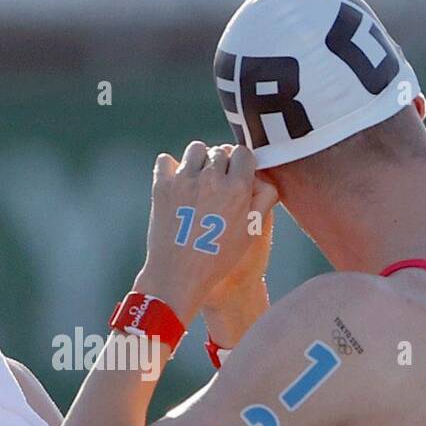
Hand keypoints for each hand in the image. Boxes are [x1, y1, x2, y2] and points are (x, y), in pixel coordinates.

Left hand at [135, 142, 278, 324]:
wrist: (178, 276)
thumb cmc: (218, 257)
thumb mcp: (252, 232)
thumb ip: (264, 198)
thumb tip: (262, 176)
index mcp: (237, 188)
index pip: (244, 152)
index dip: (242, 163)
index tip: (237, 176)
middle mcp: (211, 179)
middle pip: (220, 151)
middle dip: (221, 164)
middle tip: (217, 185)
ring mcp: (184, 181)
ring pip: (196, 149)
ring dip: (199, 160)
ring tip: (198, 180)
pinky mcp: (161, 186)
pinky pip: (165, 160)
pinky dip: (171, 167)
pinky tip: (177, 183)